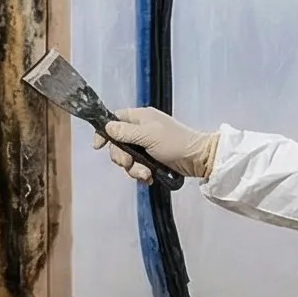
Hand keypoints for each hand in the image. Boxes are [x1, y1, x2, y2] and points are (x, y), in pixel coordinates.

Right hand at [101, 107, 219, 182]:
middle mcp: (141, 130)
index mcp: (140, 117)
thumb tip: (107, 127)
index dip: (104, 132)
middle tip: (129, 164)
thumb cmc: (175, 143)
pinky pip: (138, 167)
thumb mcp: (148, 135)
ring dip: (133, 169)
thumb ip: (126, 132)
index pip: (114, 119)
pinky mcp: (152, 160)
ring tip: (146, 174)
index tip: (99, 147)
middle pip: (118, 143)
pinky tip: (149, 179)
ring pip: (127, 158)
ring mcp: (146, 146)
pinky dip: (141, 174)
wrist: (198, 160)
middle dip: (122, 157)